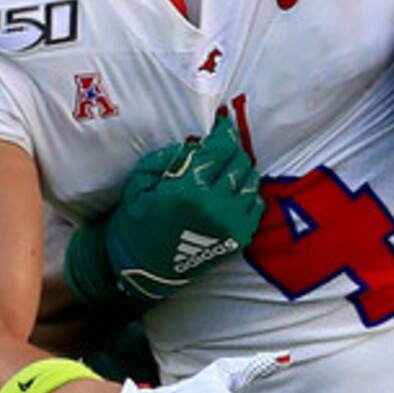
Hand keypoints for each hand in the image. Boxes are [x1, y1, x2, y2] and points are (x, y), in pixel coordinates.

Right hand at [65, 111, 265, 310]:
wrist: (145, 267)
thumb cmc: (138, 222)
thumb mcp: (140, 183)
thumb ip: (167, 158)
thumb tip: (195, 145)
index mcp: (189, 190)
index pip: (220, 149)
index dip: (223, 131)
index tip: (222, 124)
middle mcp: (215, 206)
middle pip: (240, 162)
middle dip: (231, 151)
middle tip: (221, 150)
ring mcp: (231, 225)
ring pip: (251, 182)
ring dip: (240, 172)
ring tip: (227, 170)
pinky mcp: (239, 239)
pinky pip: (255, 206)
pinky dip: (247, 194)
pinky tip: (232, 193)